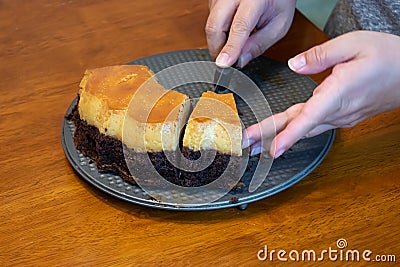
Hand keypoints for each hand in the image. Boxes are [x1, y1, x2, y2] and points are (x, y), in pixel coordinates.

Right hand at [205, 0, 295, 67]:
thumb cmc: (277, 3)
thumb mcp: (278, 25)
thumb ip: (260, 44)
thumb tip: (240, 61)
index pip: (239, 26)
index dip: (231, 48)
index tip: (224, 63)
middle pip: (214, 26)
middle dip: (218, 49)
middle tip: (229, 61)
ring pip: (210, 26)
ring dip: (219, 42)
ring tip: (237, 40)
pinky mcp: (213, 1)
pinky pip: (210, 23)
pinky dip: (219, 34)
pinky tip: (232, 31)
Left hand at [243, 31, 399, 157]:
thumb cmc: (388, 57)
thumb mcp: (353, 44)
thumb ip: (320, 55)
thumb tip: (294, 65)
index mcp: (339, 93)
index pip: (310, 117)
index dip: (289, 134)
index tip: (272, 148)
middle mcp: (339, 111)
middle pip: (299, 126)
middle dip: (270, 136)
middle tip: (247, 144)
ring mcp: (342, 117)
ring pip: (305, 127)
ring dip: (279, 134)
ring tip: (256, 141)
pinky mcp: (343, 117)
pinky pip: (314, 124)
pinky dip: (295, 129)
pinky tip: (282, 131)